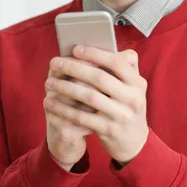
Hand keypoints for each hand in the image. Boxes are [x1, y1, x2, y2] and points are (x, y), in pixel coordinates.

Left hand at [44, 46, 148, 164]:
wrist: (134, 141)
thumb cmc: (126, 105)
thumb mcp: (131, 87)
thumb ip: (120, 68)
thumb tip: (92, 46)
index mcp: (137, 82)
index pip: (117, 62)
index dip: (95, 54)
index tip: (75, 49)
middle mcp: (133, 98)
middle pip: (99, 78)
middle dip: (74, 68)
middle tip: (54, 62)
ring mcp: (122, 115)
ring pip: (89, 97)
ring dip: (65, 88)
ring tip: (48, 82)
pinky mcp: (109, 130)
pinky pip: (82, 117)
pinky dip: (64, 109)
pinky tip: (50, 103)